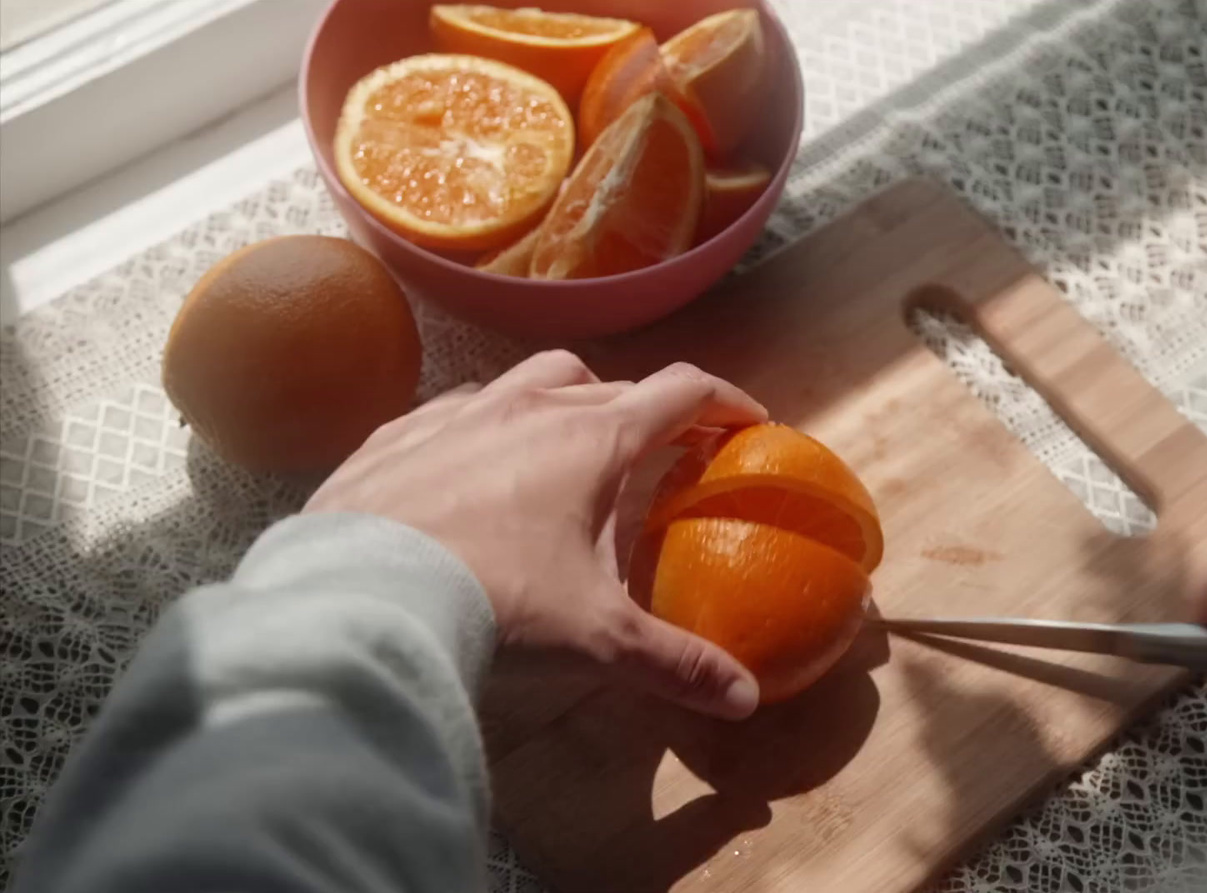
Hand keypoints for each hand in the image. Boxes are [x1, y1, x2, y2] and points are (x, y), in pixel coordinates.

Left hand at [304, 351, 767, 719]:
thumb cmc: (497, 604)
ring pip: (531, 380)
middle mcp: (528, 407)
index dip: (724, 401)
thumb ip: (675, 663)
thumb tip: (745, 697)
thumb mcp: (597, 640)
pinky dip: (486, 425)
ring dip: (566, 401)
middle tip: (662, 451)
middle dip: (647, 409)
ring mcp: (456, 413)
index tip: (746, 421)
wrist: (357, 600)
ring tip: (570, 444)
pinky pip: (456, 410)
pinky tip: (473, 465)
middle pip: (610, 383)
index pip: (681, 392)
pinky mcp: (394, 435)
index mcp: (593, 439)